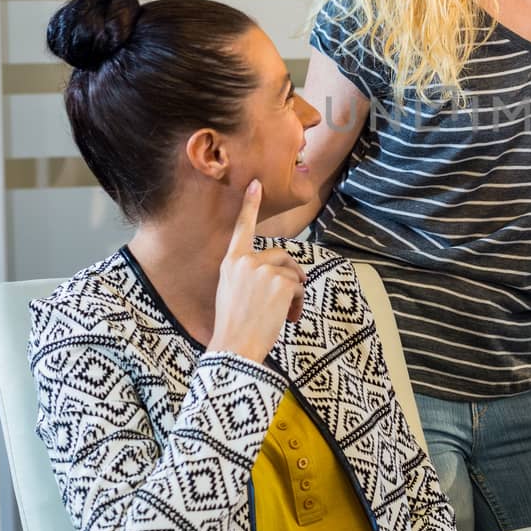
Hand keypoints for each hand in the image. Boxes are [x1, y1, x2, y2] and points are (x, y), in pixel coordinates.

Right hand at [209, 180, 305, 363]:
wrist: (235, 347)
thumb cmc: (234, 325)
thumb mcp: (232, 292)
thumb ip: (248, 275)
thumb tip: (277, 271)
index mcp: (231, 263)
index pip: (242, 229)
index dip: (250, 206)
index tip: (256, 184)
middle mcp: (246, 262)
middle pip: (281, 256)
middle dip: (290, 274)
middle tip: (288, 299)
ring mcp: (264, 270)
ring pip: (292, 274)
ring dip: (293, 294)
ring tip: (283, 315)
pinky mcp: (281, 282)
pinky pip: (299, 287)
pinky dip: (298, 303)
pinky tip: (288, 318)